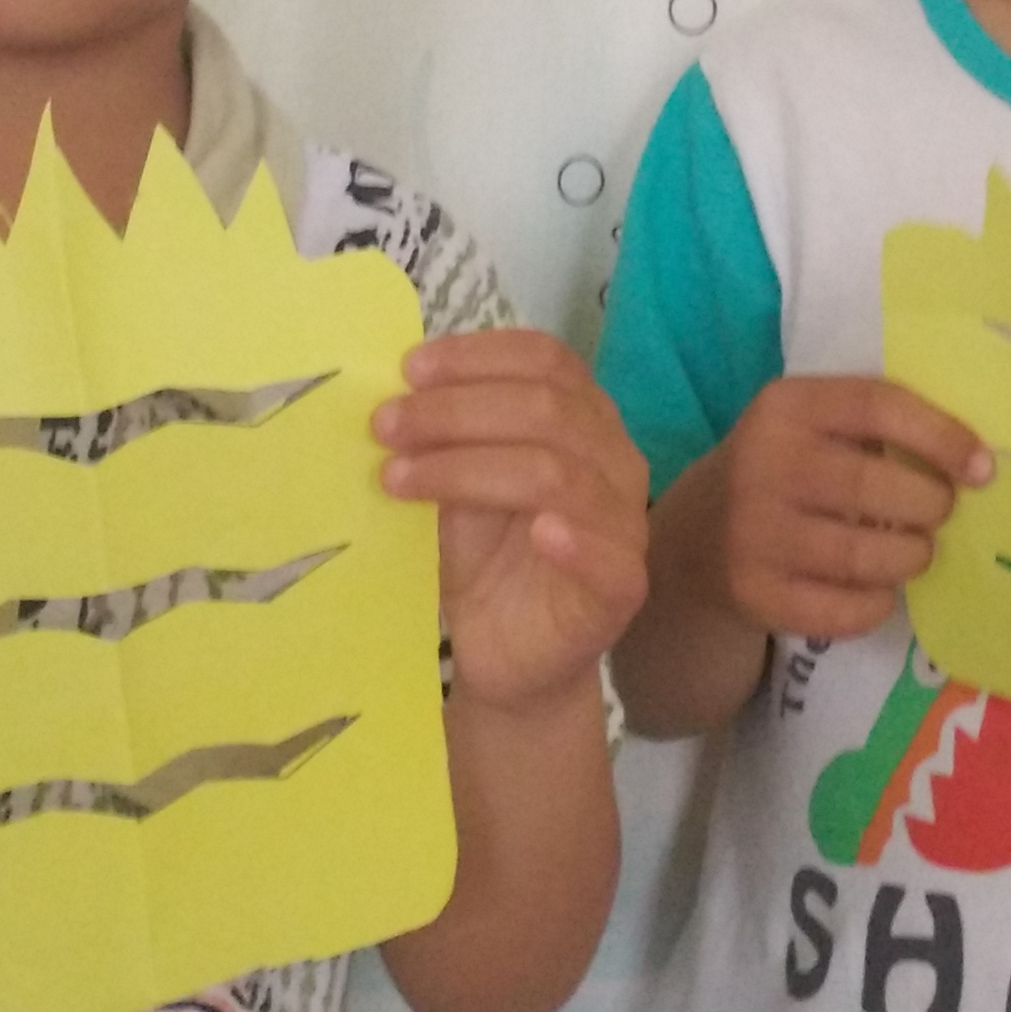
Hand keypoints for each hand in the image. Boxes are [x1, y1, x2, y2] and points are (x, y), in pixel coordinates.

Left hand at [375, 331, 648, 713]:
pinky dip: (576, 539)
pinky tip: (540, 531)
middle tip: (385, 427)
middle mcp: (614, 458)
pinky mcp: (621, 588)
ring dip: (469, 467)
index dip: (477, 357)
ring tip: (401, 480)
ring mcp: (625, 522)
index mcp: (581, 417)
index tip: (408, 369)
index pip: (546, 359)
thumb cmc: (484, 558)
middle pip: (547, 408)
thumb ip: (443, 436)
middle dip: (455, 411)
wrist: (504, 654)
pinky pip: (610, 557)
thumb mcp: (455, 482)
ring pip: (558, 472)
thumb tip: (389, 390)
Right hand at [697, 376, 993, 646]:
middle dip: (929, 506)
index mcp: (785, 407)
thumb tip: (975, 462)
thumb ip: (877, 426)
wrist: (698, 539)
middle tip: (937, 513)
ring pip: (864, 556)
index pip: (878, 406)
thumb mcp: (812, 426)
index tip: (982, 468)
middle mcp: (762, 465)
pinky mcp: (755, 594)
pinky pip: (845, 610)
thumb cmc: (785, 471)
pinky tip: (878, 589)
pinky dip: (877, 603)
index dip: (941, 436)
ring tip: (915, 550)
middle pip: (874, 486)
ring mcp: (753, 534)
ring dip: (910, 557)